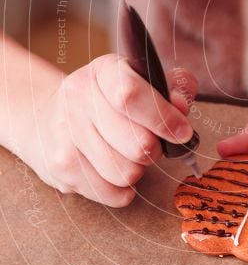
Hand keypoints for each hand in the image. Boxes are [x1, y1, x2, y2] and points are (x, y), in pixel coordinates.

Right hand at [22, 54, 197, 206]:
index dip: (163, 118)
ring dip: (137, 170)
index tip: (182, 133)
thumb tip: (181, 106)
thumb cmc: (108, 102)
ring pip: (125, 173)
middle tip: (150, 144)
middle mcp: (78, 97)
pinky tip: (114, 174)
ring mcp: (64, 132)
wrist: (47, 118)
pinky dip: (122, 190)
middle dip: (155, 150)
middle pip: (136, 143)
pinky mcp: (59, 165)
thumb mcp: (140, 82)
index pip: (131, 95)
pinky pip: (110, 193)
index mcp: (103, 71)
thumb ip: (173, 87)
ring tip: (127, 156)